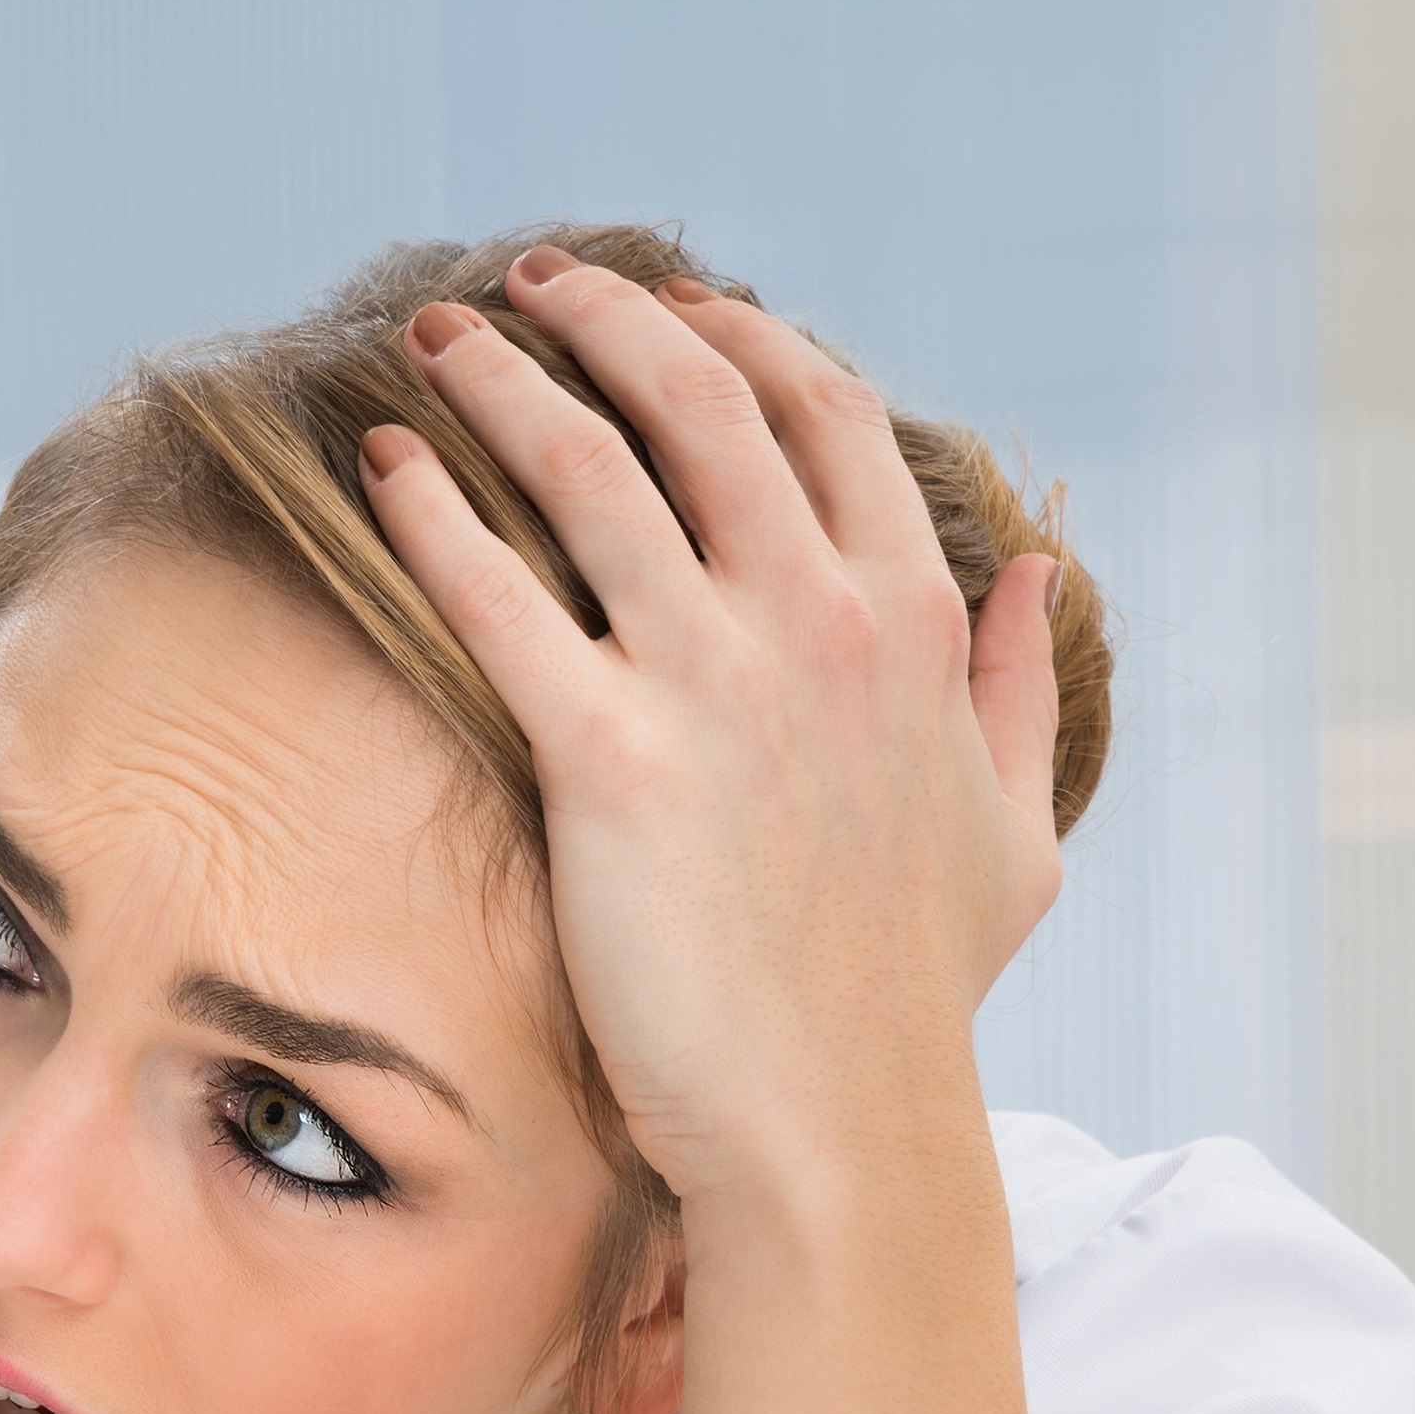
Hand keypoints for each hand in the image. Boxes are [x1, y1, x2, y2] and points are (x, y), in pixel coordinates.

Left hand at [357, 254, 1064, 1209]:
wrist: (839, 1128)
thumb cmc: (913, 997)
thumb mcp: (1014, 833)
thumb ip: (1016, 690)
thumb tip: (1033, 575)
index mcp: (914, 621)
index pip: (824, 412)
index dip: (739, 339)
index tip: (673, 307)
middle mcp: (822, 622)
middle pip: (702, 401)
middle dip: (606, 316)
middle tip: (528, 286)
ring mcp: (717, 683)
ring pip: (589, 466)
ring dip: (500, 380)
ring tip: (430, 341)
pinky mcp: (609, 759)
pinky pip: (496, 596)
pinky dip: (429, 512)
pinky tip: (381, 467)